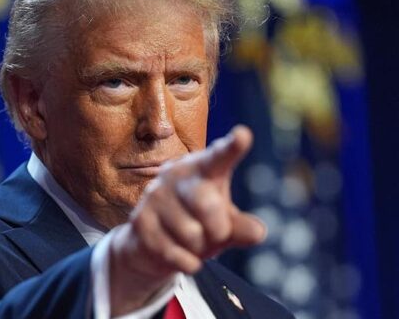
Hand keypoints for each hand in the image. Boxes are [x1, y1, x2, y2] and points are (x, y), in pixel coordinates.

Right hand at [108, 125, 265, 314]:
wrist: (150, 245)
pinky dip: (187, 262)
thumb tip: (257, 231)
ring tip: (189, 240)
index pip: (219, 157)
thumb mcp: (224, 224)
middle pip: (207, 204)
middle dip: (218, 229)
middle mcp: (176, 175)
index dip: (232, 148)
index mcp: (202, 168)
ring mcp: (154, 196)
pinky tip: (180, 255)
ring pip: (192, 234)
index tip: (242, 135)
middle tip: (215, 233)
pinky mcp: (140, 221)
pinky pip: (176, 253)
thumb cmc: (197, 224)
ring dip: (199, 248)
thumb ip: (242, 227)